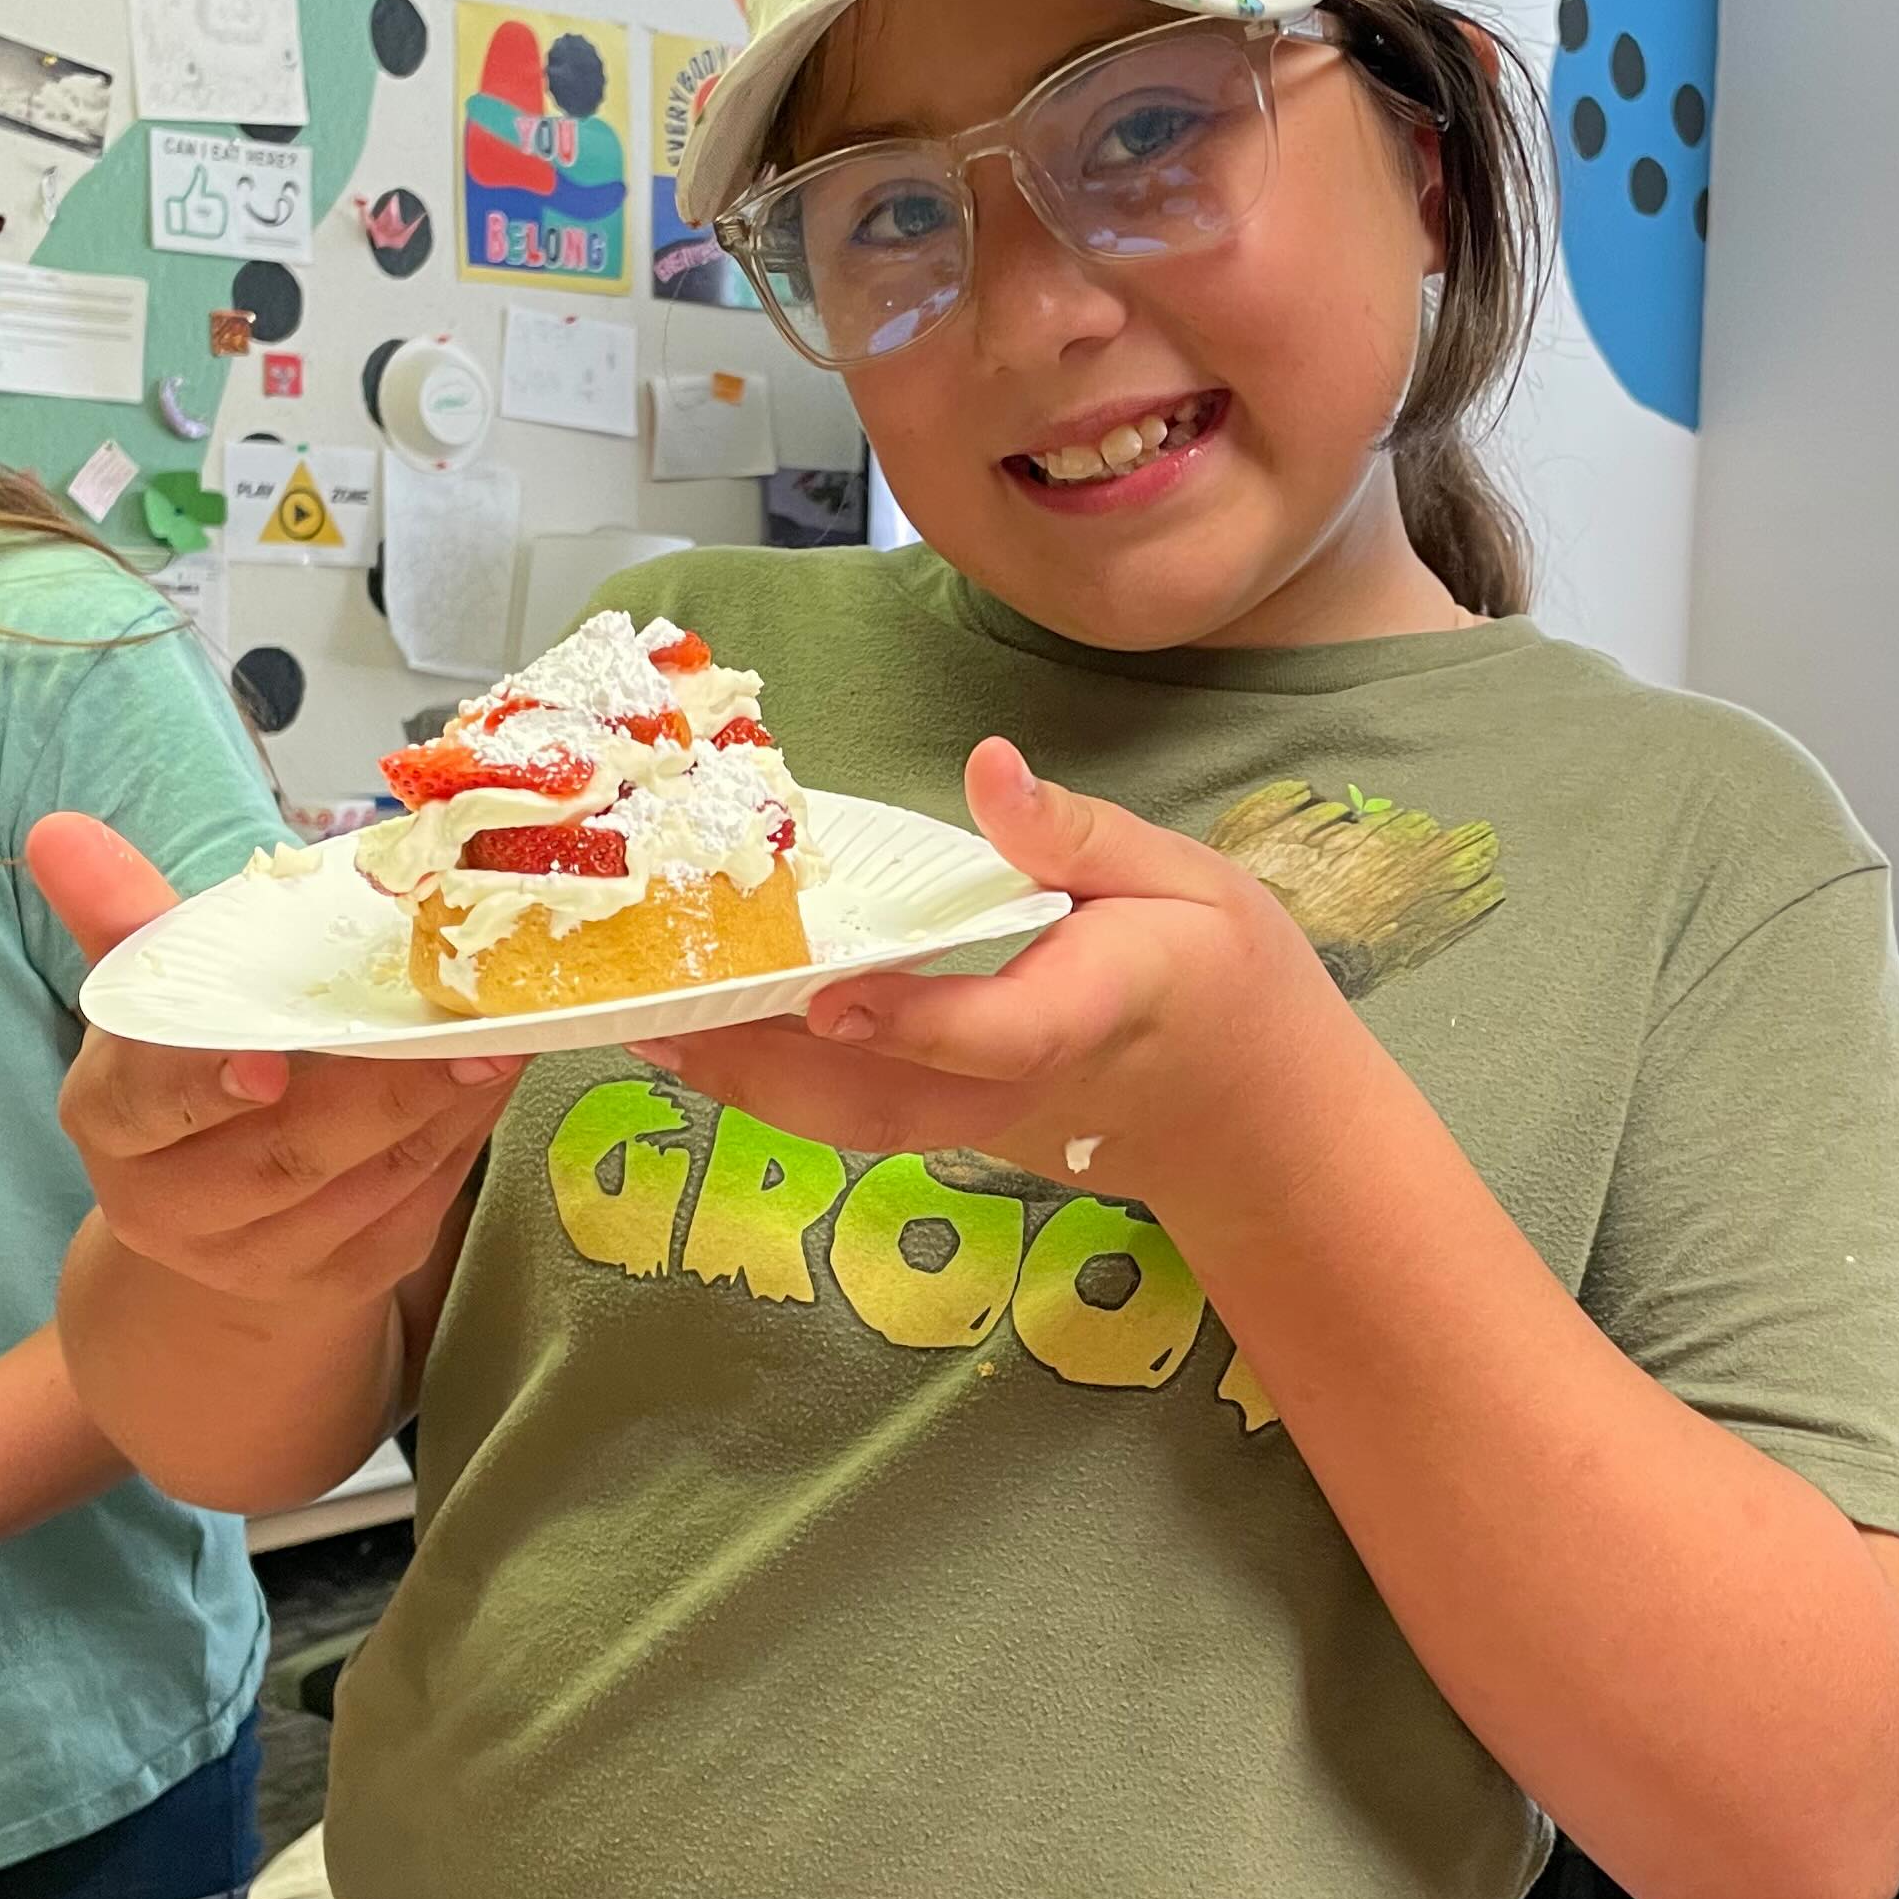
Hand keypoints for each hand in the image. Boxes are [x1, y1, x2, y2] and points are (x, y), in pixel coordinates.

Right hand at [28, 815, 521, 1308]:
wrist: (213, 1213)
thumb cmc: (189, 1066)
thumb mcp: (151, 993)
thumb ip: (120, 913)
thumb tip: (59, 832)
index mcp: (111, 1121)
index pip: (147, 1103)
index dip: (204, 1084)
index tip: (267, 1063)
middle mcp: (169, 1206)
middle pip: (280, 1157)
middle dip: (380, 1094)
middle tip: (463, 1031)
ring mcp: (258, 1256)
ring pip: (363, 1187)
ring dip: (443, 1112)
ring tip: (502, 1043)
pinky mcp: (339, 1281)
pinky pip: (411, 1212)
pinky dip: (460, 1145)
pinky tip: (494, 1087)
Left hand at [634, 740, 1357, 1202]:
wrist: (1255, 1116)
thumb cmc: (1226, 980)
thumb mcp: (1185, 878)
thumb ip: (1078, 835)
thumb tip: (990, 766)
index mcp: (1087, 1014)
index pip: (992, 1030)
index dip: (910, 1019)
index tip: (830, 996)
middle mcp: (1017, 1087)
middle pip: (878, 1101)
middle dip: (762, 1067)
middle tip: (654, 1013)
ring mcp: (979, 1125)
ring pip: (849, 1123)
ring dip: (744, 1082)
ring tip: (644, 1024)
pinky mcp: (955, 1132)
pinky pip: (855, 1118)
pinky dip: (775, 1087)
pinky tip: (703, 1038)